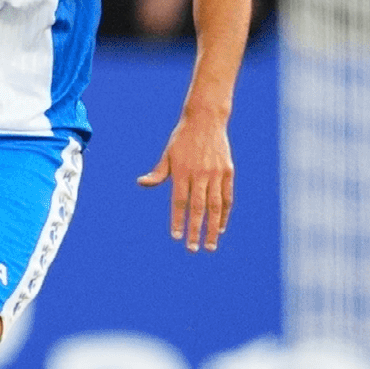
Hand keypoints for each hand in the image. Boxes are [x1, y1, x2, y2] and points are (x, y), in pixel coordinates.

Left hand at [137, 112, 233, 252]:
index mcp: (182, 171)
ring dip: (213, 228)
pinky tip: (221, 227)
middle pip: (198, 207)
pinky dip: (225, 213)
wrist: (206, 120)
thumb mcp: (168, 154)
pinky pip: (227, 197)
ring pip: (215, 206)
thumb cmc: (182, 139)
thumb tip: (141, 183)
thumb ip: (158, 173)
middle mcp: (200, 174)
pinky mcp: (228, 171)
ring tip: (210, 245)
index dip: (178, 220)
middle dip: (195, 230)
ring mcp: (216, 173)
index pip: (179, 201)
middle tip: (192, 249)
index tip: (176, 237)